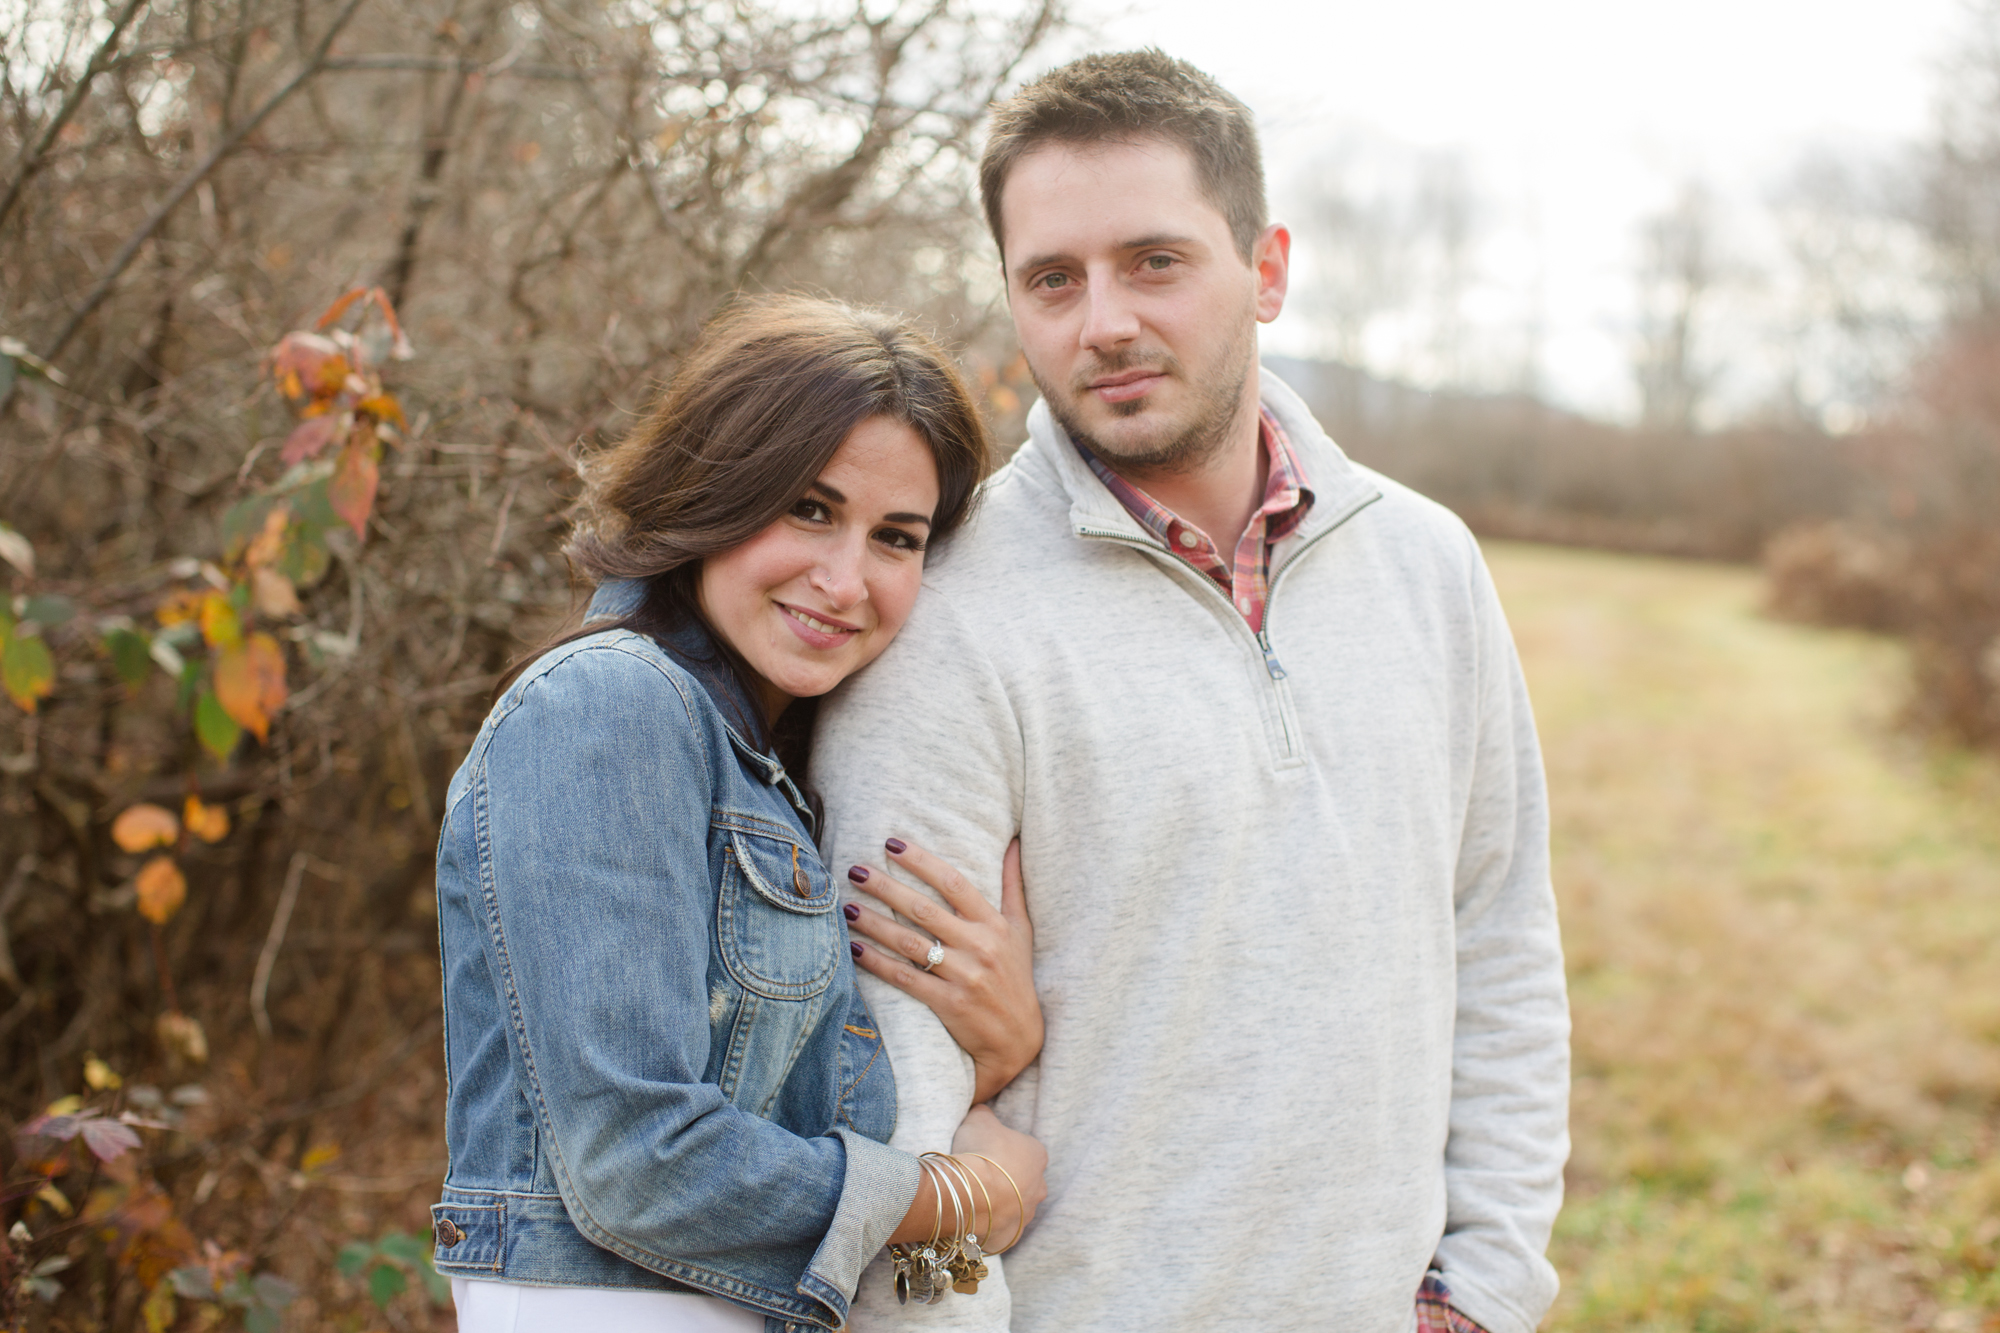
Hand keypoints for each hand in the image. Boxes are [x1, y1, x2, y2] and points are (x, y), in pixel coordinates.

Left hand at [845, 838, 1041, 1103]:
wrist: (1019, 1041)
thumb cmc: (1016, 977)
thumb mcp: (1021, 930)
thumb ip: (1014, 885)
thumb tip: (1015, 842)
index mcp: (994, 925)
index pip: (953, 883)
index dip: (921, 861)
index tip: (892, 845)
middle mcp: (980, 947)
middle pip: (924, 909)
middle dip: (887, 887)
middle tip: (856, 870)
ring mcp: (964, 977)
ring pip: (909, 943)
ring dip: (874, 923)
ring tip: (847, 906)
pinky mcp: (949, 1004)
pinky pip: (905, 978)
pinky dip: (877, 963)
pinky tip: (854, 948)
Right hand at [887, 1105, 1047, 1246]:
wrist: (969, 1193)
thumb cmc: (979, 1152)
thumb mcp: (979, 1119)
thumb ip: (985, 1114)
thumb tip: (982, 1112)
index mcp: (1037, 1155)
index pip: (1026, 1150)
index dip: (1004, 1149)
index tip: (986, 1151)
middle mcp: (1039, 1186)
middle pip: (1024, 1180)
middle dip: (1006, 1178)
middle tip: (980, 1174)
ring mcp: (1027, 1215)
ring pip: (1015, 1206)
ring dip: (999, 1202)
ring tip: (973, 1196)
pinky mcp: (1012, 1236)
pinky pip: (1001, 1229)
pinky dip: (989, 1224)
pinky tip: (972, 1215)